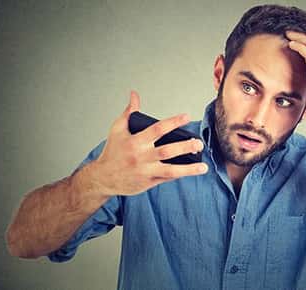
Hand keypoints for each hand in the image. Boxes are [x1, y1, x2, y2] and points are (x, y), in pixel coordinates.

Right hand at [92, 91, 207, 195]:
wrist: (102, 178)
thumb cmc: (112, 151)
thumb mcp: (117, 129)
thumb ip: (129, 112)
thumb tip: (134, 94)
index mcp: (135, 141)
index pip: (158, 129)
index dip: (173, 122)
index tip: (187, 116)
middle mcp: (141, 156)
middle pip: (167, 151)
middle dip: (185, 147)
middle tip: (199, 143)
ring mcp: (146, 171)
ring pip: (170, 170)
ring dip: (188, 169)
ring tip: (203, 167)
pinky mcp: (148, 182)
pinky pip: (167, 178)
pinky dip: (180, 174)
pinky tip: (193, 171)